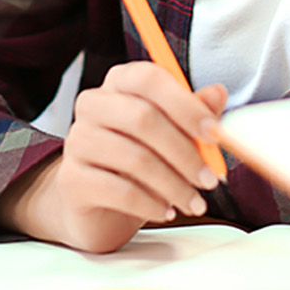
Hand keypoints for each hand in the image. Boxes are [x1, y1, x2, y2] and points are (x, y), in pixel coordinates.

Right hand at [0, 63, 226, 252]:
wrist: (98, 207)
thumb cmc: (139, 162)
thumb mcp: (172, 135)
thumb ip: (193, 114)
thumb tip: (217, 94)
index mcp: (119, 83)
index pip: (149, 78)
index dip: (186, 105)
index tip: (214, 133)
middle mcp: (93, 105)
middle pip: (143, 118)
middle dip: (185, 153)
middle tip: (210, 180)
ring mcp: (77, 141)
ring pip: (135, 158)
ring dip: (174, 185)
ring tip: (193, 202)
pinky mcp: (72, 180)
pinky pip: (120, 191)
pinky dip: (151, 204)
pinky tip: (165, 211)